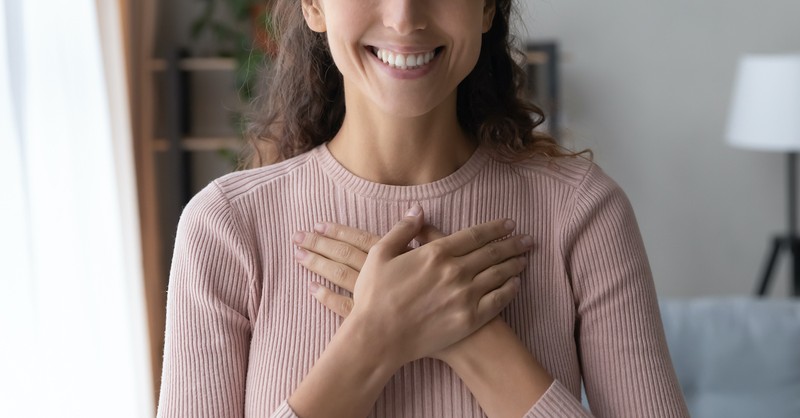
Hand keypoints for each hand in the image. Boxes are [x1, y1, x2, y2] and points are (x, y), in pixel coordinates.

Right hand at [292, 206, 531, 362]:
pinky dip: (510, 290)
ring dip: (514, 264)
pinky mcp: (469, 319)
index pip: (474, 235)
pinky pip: (497, 301)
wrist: (378, 338)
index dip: (495, 228)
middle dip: (512, 243)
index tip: (509, 224)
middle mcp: (455, 271)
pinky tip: (516, 284)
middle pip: (492, 253)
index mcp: (436, 253)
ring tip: (525, 258)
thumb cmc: (374, 296)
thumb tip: (418, 209)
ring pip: (498, 275)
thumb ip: (402, 229)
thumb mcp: (380, 254)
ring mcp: (465, 296)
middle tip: (527, 239)